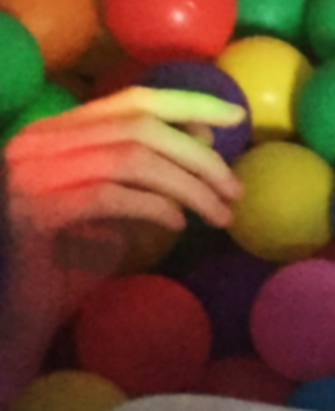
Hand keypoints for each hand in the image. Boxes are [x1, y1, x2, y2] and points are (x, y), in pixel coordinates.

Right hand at [2, 89, 246, 399]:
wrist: (19, 310)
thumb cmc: (71, 257)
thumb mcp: (119, 203)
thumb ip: (151, 166)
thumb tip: (204, 134)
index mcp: (56, 131)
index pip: (132, 100)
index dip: (190, 103)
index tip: (235, 116)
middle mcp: (37, 142)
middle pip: (139, 127)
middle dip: (199, 157)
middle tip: (235, 190)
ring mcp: (29, 174)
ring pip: (130, 159)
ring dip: (189, 186)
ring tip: (220, 215)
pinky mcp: (32, 211)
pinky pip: (109, 195)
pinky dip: (153, 206)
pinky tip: (177, 225)